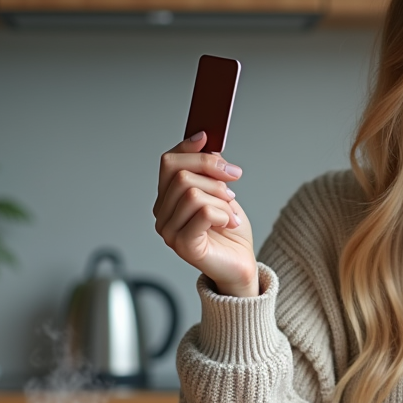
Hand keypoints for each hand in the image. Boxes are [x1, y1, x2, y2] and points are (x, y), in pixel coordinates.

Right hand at [153, 132, 258, 296]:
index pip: (168, 163)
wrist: (240, 264)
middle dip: (213, 174)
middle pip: (179, 173)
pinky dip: (222, 214)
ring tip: (230, 213)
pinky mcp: (184, 245)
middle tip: (233, 183)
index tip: (207, 137)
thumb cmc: (229, 231)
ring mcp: (169, 231)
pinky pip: (203, 212)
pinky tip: (228, 223)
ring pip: (192, 192)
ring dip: (221, 199)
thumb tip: (207, 146)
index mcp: (167, 199)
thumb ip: (209, 171)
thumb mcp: (221, 192)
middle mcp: (162, 214)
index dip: (187, 148)